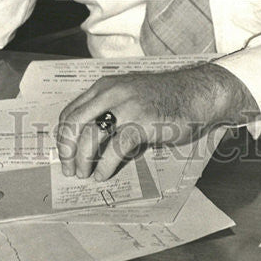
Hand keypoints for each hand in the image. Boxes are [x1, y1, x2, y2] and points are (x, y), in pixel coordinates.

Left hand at [56, 63, 258, 181]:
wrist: (197, 93)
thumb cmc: (164, 99)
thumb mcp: (130, 97)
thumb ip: (110, 111)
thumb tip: (87, 142)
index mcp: (106, 86)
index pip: (70, 111)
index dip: (63, 137)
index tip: (64, 155)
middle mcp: (112, 93)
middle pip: (74, 123)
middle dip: (67, 151)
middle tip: (69, 169)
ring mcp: (128, 106)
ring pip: (91, 136)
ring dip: (83, 160)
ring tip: (85, 175)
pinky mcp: (143, 123)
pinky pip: (115, 148)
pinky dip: (105, 165)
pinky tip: (103, 174)